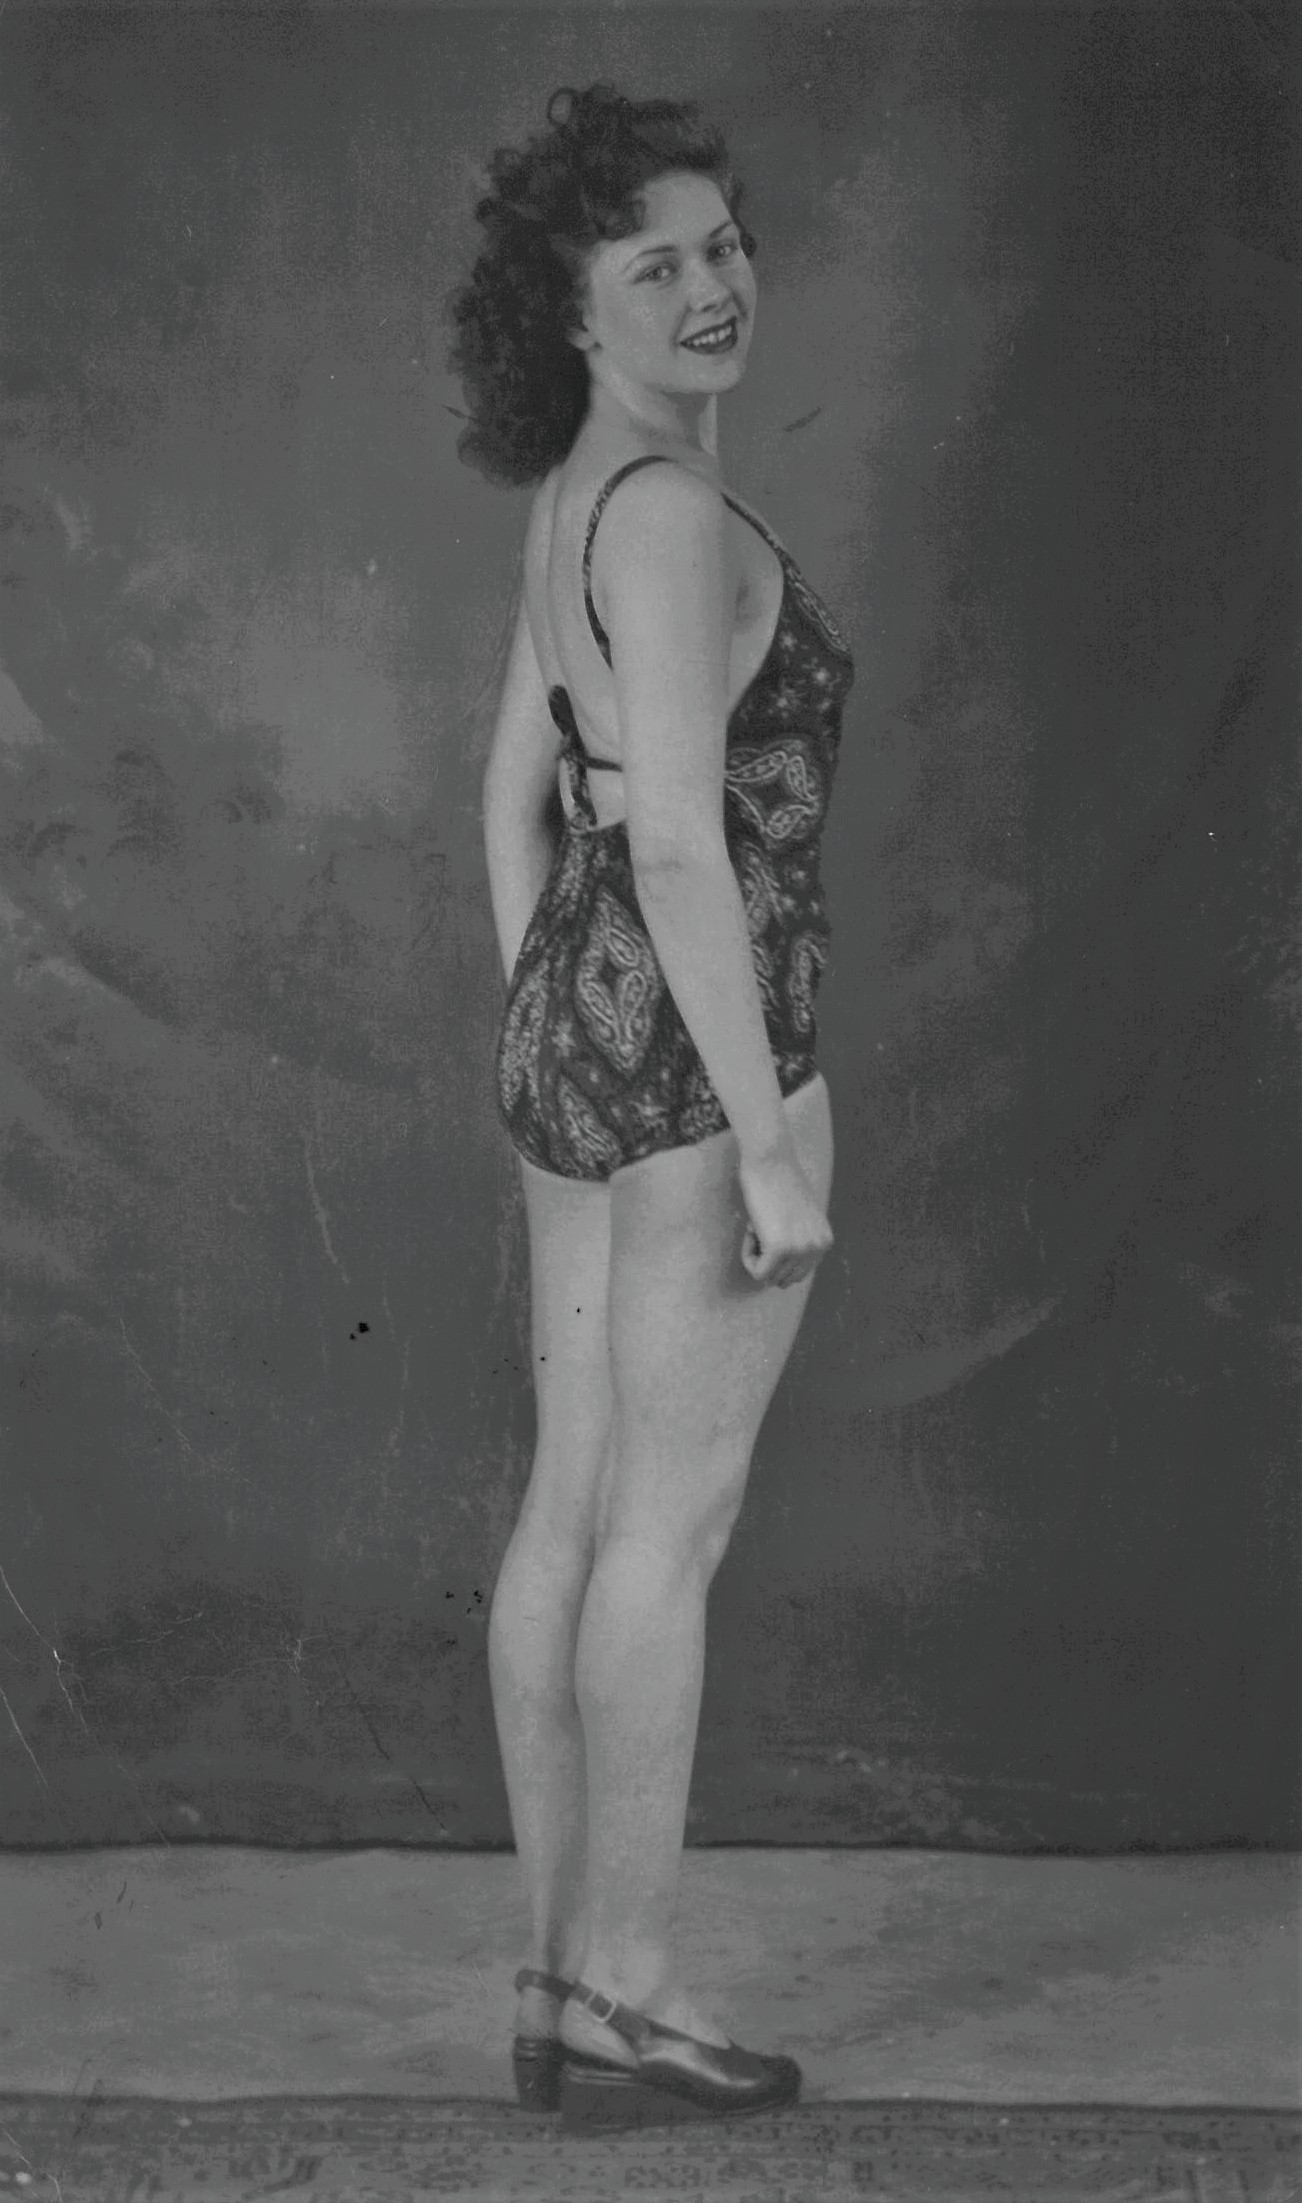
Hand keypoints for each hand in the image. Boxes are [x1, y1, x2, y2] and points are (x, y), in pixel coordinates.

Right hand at [738, 1146, 832, 1290]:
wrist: (770, 1159)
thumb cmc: (778, 1181)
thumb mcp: (799, 1217)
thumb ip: (798, 1242)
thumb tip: (782, 1279)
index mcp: (824, 1241)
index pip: (798, 1273)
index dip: (778, 1254)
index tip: (773, 1225)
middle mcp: (818, 1248)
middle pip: (785, 1279)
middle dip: (767, 1257)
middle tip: (763, 1225)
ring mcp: (801, 1249)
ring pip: (770, 1277)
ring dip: (757, 1255)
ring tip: (759, 1224)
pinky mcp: (780, 1249)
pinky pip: (757, 1272)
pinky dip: (748, 1256)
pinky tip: (751, 1228)